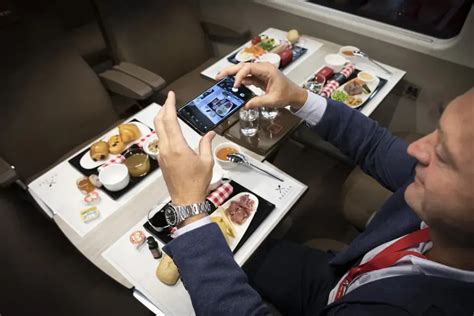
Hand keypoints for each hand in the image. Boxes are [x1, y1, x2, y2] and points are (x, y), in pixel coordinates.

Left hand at [153, 91, 215, 205]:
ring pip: (158, 131)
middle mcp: (166, 149)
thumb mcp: (206, 161)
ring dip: (162, 119)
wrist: (186, 200)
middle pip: (159, 122)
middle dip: (163, 109)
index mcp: (177, 147)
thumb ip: (206, 144)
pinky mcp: (162, 160)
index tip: (171, 96)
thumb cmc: (196, 184)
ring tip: (170, 113)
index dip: (169, 105)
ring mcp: (162, 155)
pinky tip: (171, 130)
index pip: (169, 120)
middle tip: (170, 101)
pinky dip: (164, 130)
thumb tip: (210, 134)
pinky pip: (160, 140)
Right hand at [216, 62, 307, 110]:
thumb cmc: (287, 94)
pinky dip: (239, 80)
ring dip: (233, 74)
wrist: (295, 95)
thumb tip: (246, 105)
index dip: (240, 76)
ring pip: (243, 70)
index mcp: (267, 70)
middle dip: (230, 70)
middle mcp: (263, 68)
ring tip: (221, 78)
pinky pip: (247, 77)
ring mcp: (260, 72)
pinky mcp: (259, 78)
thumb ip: (258, 102)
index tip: (235, 85)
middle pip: (243, 66)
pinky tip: (232, 85)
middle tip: (219, 75)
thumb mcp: (273, 100)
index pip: (249, 68)